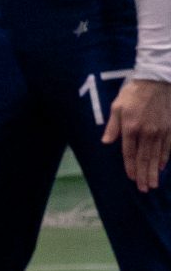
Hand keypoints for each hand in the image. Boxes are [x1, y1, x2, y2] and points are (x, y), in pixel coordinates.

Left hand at [102, 78, 170, 192]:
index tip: (131, 179)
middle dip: (144, 175)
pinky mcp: (170, 129)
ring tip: (153, 184)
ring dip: (155, 171)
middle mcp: (147, 133)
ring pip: (157, 156)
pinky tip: (163, 167)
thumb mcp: (117, 107)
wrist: (157, 81)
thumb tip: (106, 142)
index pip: (130, 153)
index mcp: (131, 128)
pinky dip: (165, 159)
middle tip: (144, 189)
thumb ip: (112, 126)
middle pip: (145, 158)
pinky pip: (168, 148)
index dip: (131, 167)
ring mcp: (161, 132)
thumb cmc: (133, 93)